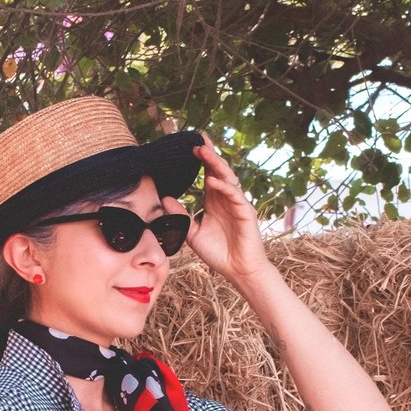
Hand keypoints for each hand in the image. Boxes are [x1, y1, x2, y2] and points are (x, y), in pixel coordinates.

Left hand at [161, 130, 269, 288]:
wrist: (238, 271)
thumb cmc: (218, 253)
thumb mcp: (193, 234)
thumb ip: (181, 217)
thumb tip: (164, 199)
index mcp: (214, 200)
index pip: (208, 173)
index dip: (202, 159)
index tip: (190, 144)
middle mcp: (226, 198)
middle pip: (218, 170)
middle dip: (209, 154)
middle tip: (197, 140)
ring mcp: (237, 203)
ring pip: (228, 177)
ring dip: (216, 164)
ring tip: (203, 152)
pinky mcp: (246, 212)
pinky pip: (235, 195)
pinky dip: (223, 186)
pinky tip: (212, 180)